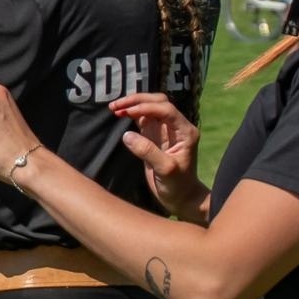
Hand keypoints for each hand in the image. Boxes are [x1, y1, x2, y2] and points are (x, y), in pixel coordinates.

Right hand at [110, 93, 201, 211]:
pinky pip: (142, 118)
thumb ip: (148, 151)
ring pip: (149, 107)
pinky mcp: (153, 135)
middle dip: (137, 100)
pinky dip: (130, 113)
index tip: (128, 112)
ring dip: (132, 104)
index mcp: (185, 131)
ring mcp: (164, 130)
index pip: (166, 109)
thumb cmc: (177, 186)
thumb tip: (127, 135)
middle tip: (117, 106)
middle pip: (158, 102)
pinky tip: (118, 114)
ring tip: (113, 108)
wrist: (180, 197)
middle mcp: (176, 127)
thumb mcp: (165, 170)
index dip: (147, 107)